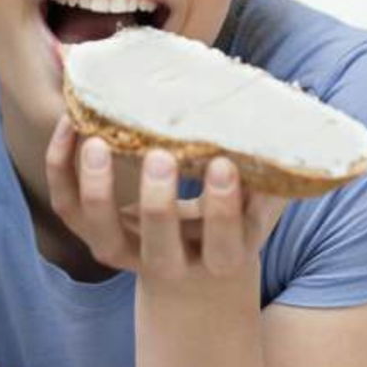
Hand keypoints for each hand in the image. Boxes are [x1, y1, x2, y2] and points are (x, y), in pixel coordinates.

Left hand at [43, 114, 287, 283]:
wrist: (195, 274)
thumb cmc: (235, 221)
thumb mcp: (262, 201)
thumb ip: (278, 159)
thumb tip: (302, 93)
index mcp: (223, 255)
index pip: (224, 243)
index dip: (222, 208)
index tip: (222, 165)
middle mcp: (172, 262)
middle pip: (160, 245)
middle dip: (158, 201)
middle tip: (161, 154)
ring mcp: (128, 253)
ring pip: (103, 232)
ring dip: (99, 187)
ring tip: (97, 141)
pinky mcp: (96, 235)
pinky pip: (69, 209)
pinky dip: (63, 170)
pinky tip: (72, 128)